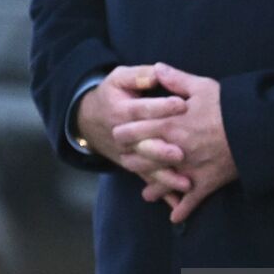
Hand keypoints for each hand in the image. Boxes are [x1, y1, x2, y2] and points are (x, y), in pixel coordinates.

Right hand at [76, 64, 191, 198]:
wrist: (88, 120)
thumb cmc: (111, 94)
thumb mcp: (119, 77)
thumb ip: (139, 75)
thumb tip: (158, 72)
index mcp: (121, 110)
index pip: (142, 109)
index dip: (161, 106)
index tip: (182, 103)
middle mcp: (122, 135)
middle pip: (143, 144)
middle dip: (161, 149)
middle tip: (181, 152)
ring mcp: (126, 153)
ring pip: (146, 167)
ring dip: (165, 176)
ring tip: (185, 182)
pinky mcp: (131, 165)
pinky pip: (147, 179)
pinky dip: (162, 192)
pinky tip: (179, 201)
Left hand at [112, 62, 236, 222]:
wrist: (254, 129)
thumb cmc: (228, 105)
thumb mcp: (201, 86)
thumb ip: (175, 79)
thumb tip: (156, 68)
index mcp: (169, 124)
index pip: (134, 130)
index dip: (122, 132)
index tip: (117, 134)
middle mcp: (173, 149)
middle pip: (141, 159)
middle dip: (131, 161)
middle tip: (127, 161)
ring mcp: (188, 168)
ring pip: (161, 182)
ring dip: (152, 188)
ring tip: (146, 192)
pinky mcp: (205, 183)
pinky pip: (190, 201)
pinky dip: (182, 210)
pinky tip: (174, 217)